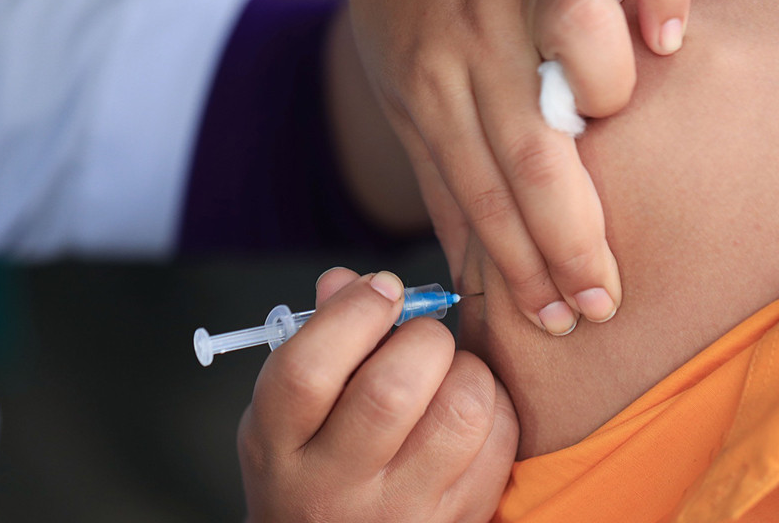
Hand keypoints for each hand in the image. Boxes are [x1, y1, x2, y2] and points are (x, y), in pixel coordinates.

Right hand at [238, 268, 518, 521]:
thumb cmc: (314, 466)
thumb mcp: (288, 416)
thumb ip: (315, 344)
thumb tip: (348, 281)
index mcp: (279, 448)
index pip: (307, 371)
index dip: (354, 313)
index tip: (383, 289)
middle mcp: (334, 488)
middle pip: (391, 390)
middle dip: (422, 337)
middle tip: (421, 336)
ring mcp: (401, 512)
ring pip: (460, 412)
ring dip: (467, 370)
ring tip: (448, 374)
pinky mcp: (459, 519)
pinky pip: (499, 441)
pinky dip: (494, 405)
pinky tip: (468, 410)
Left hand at [347, 0, 690, 334]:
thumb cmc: (408, 20)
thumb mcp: (403, 102)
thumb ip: (444, 179)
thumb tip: (471, 276)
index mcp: (431, 91)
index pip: (481, 198)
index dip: (523, 269)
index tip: (559, 319)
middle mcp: (474, 42)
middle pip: (532, 153)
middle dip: (572, 242)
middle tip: (604, 300)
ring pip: (574, 37)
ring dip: (604, 89)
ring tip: (613, 119)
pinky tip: (666, 38)